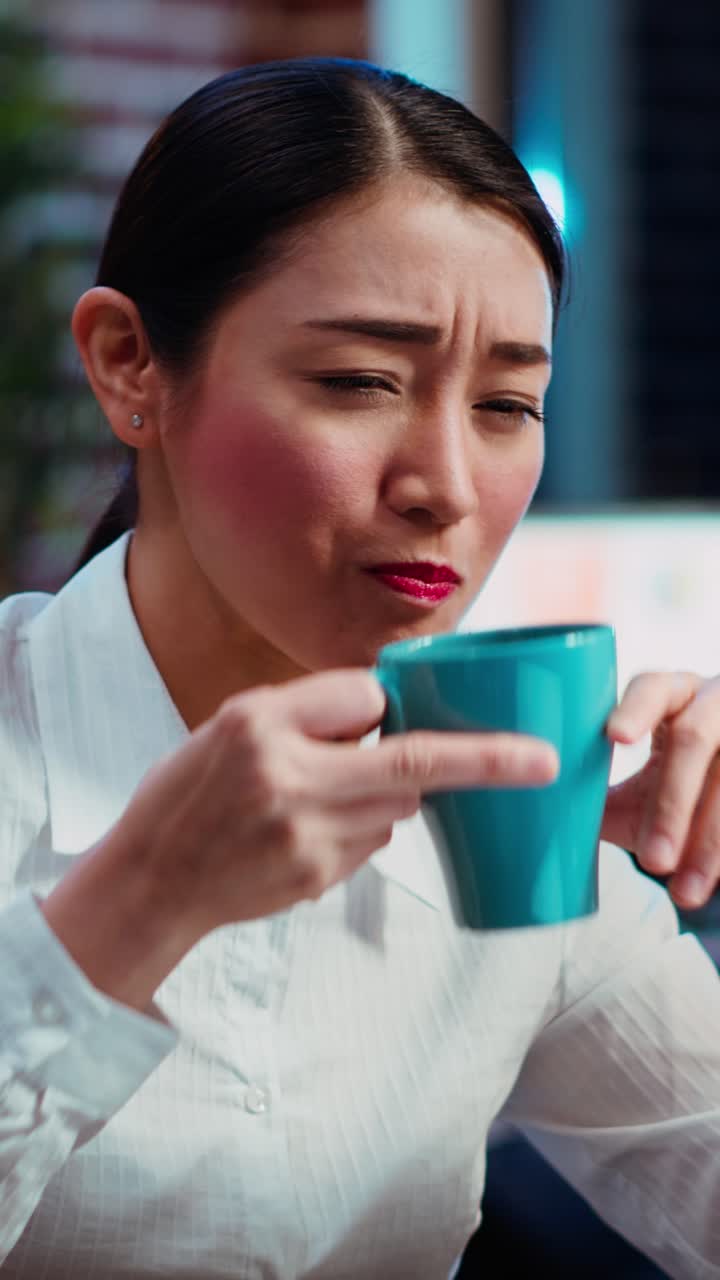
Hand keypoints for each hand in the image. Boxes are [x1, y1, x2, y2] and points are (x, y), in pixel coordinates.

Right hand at [120, 668, 558, 938]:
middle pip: (412, 764)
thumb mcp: (231, 723)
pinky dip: (360, 830)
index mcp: (262, 726)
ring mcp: (307, 838)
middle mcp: (289, 779)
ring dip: (388, 794)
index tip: (473, 729)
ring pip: (396, 808)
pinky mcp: (317, 879)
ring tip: (318, 797)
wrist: (152, 881)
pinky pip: (371, 844)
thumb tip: (389, 707)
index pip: (368, 700)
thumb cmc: (188, 792)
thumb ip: (311, 710)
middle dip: (478, 761)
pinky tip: (304, 834)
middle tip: (540, 759)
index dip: (396, 705)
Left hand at [602, 671, 719, 908]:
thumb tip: (546, 823)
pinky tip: (710, 884)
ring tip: (683, 891)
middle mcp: (713, 703)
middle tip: (653, 861)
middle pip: (695, 741)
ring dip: (709, 843)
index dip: (636, 710)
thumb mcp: (642, 784)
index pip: (652, 688)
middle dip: (674, 805)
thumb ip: (602, 799)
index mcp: (671, 694)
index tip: (616, 738)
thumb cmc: (676, 779)